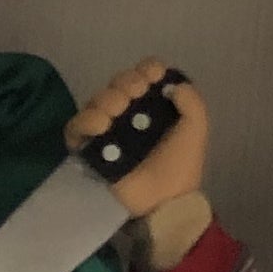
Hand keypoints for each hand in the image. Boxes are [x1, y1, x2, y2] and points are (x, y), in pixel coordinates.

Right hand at [70, 61, 208, 220]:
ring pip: (97, 99)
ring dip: (107, 99)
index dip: (146, 69)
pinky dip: (86, 120)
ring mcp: (107, 130)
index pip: (144, 73)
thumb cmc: (180, 165)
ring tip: (117, 114)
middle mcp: (129, 113)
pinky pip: (76, 125)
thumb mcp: (196, 129)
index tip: (153, 78)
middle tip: (135, 97)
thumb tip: (171, 83)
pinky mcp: (88, 147)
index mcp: (155, 105)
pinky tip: (102, 127)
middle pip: (119, 81)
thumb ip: (191, 101)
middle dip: (127, 82)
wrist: (163, 201)